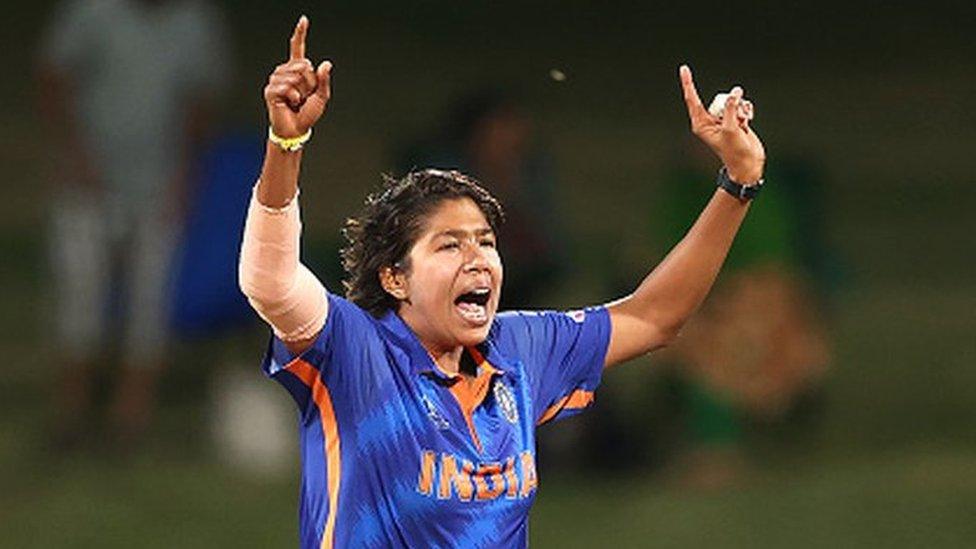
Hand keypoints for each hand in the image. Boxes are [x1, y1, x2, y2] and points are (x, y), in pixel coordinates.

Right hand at [264, 16, 332, 138]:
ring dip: (301, 91)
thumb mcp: (322, 96)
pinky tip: (291, 103)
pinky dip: (293, 96)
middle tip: (304, 96)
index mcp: (297, 71)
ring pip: (295, 76)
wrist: (296, 129)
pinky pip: (286, 86)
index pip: (298, 49)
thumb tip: (326, 63)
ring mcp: (276, 80)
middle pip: (303, 65)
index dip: (300, 34)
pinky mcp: (270, 91)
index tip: (304, 20)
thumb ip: (324, 80)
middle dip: (309, 83)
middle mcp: (285, 72)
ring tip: (297, 101)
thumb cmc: (308, 113)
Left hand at [679, 65, 764, 182]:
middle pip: (719, 99)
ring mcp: (722, 119)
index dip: (688, 83)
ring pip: (733, 101)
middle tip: (736, 121)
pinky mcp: (734, 118)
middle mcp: (710, 120)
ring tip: (743, 124)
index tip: (684, 68)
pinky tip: (748, 122)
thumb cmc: (735, 151)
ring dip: (741, 110)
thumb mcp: (731, 128)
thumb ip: (732, 107)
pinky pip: (741, 105)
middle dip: (731, 105)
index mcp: (701, 124)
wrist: (748, 163)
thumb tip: (736, 92)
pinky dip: (746, 111)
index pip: (692, 99)